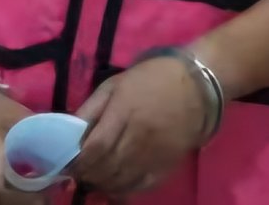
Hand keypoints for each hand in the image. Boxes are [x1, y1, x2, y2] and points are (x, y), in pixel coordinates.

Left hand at [70, 57, 208, 195]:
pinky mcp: (168, 164)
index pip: (97, 147)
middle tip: (80, 174)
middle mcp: (139, 135)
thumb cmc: (153, 78)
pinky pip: (143, 186)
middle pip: (107, 167)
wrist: (198, 85)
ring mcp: (156, 153)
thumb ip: (91, 107)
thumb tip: (70, 131)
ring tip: (95, 179)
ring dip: (103, 184)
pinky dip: (125, 190)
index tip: (69, 164)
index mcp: (124, 111)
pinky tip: (116, 186)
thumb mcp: (116, 83)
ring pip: (122, 180)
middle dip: (88, 174)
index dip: (80, 161)